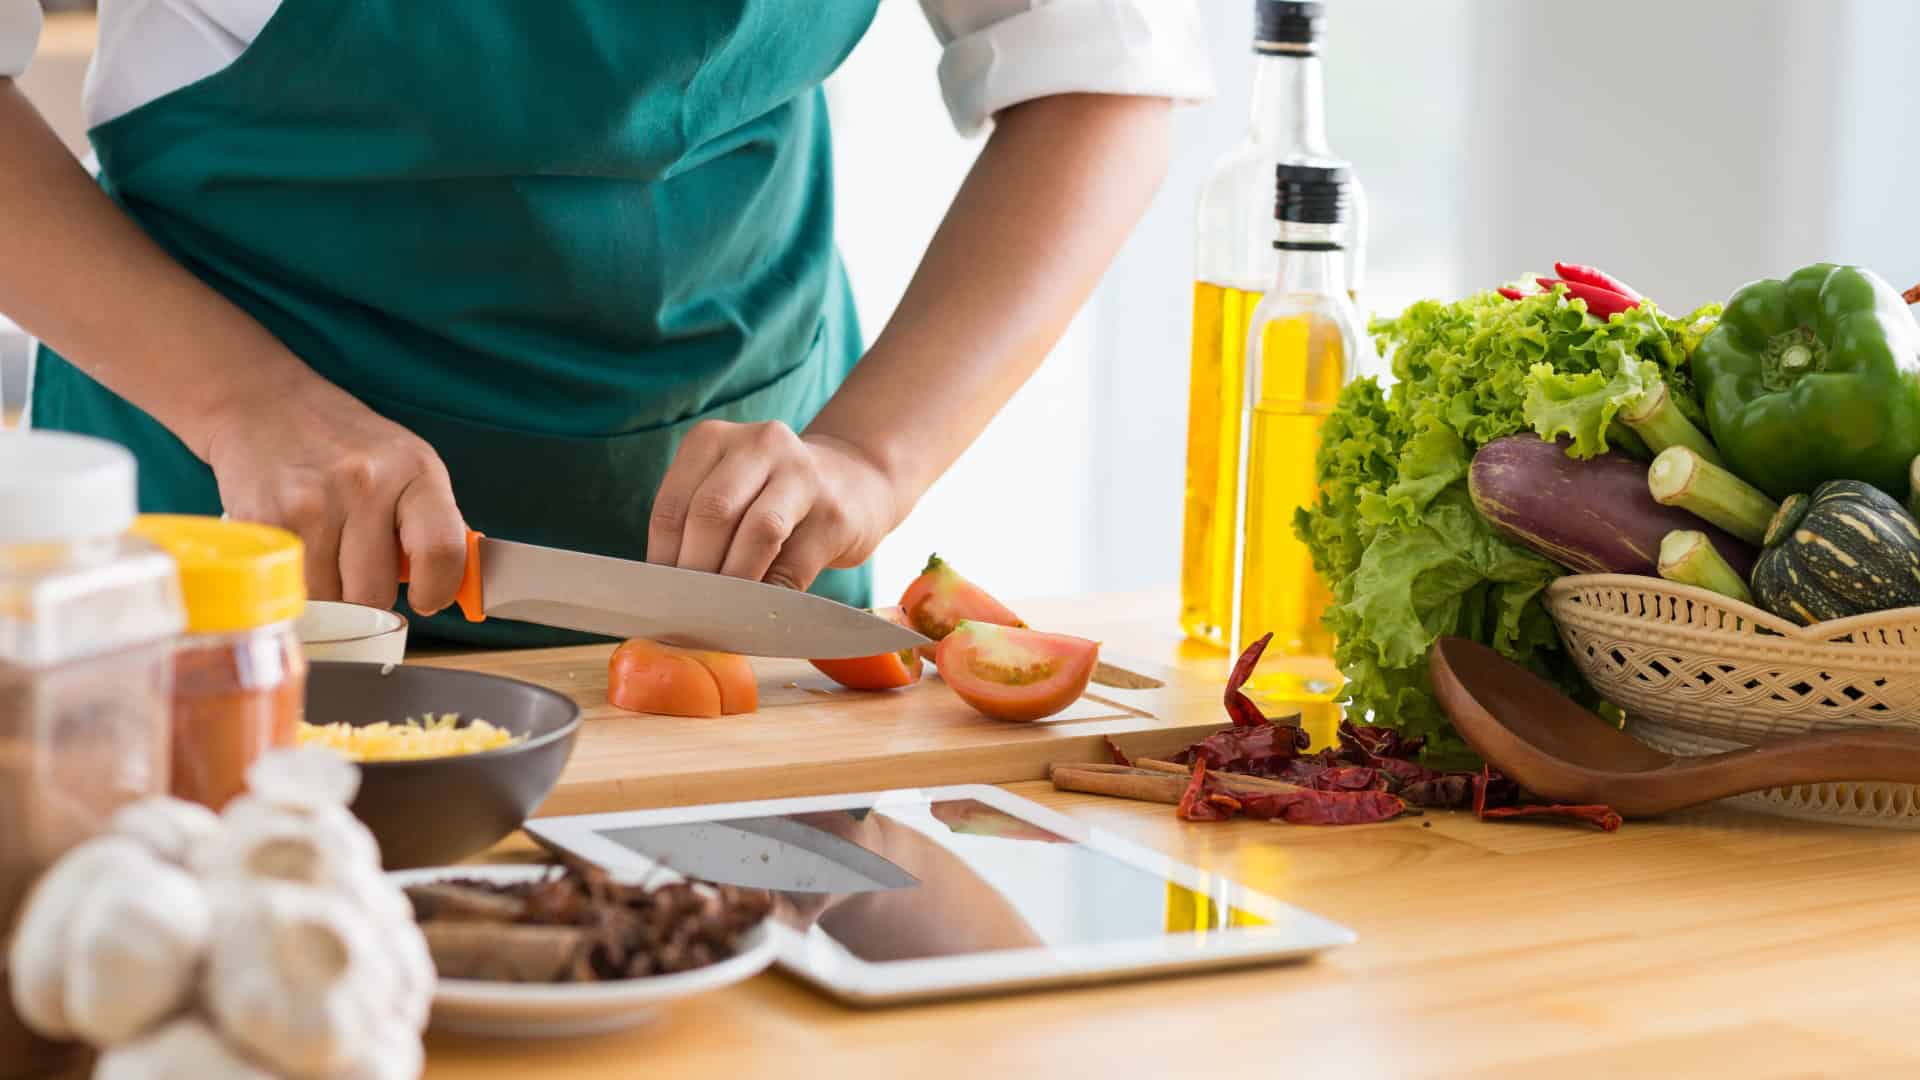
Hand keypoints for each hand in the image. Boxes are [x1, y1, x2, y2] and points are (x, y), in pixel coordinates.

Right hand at [203, 374, 470, 612]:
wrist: (263, 402)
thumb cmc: (343, 443)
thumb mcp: (405, 467)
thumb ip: (431, 525)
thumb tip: (455, 588)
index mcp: (415, 469)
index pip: (441, 551)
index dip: (437, 590)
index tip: (425, 598)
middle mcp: (365, 484)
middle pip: (374, 594)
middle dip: (367, 595)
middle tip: (355, 566)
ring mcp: (311, 504)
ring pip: (328, 601)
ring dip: (325, 592)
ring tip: (319, 549)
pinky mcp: (264, 521)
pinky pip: (288, 588)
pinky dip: (291, 582)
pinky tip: (293, 548)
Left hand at [647, 421, 901, 590]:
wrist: (855, 481)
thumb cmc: (772, 497)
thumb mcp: (729, 491)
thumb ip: (698, 528)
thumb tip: (668, 593)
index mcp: (713, 439)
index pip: (673, 505)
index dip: (662, 559)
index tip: (662, 598)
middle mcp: (759, 444)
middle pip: (712, 513)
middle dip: (695, 571)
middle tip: (688, 612)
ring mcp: (803, 475)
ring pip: (758, 532)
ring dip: (734, 582)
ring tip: (721, 613)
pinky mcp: (835, 515)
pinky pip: (795, 565)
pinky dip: (771, 597)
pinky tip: (759, 613)